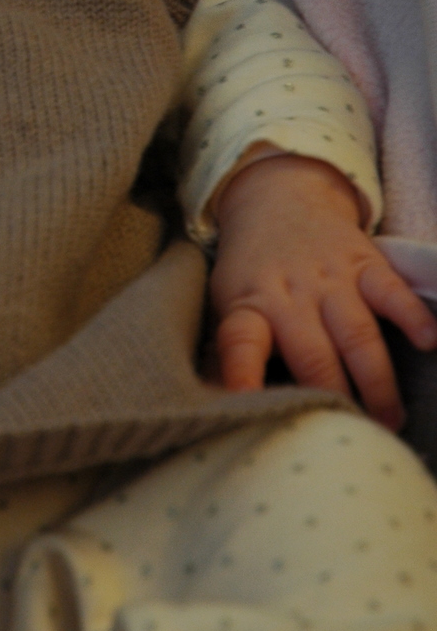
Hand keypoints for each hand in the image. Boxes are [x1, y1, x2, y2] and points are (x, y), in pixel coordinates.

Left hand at [209, 153, 436, 430]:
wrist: (277, 196)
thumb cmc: (251, 267)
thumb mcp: (228, 301)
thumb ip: (228, 351)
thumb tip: (216, 404)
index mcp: (249, 305)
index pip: (240, 342)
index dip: (242, 374)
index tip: (244, 403)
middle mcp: (290, 293)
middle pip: (313, 354)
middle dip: (333, 397)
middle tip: (350, 434)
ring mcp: (330, 277)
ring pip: (356, 333)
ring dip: (375, 379)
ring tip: (390, 419)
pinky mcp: (363, 262)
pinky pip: (391, 290)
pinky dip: (412, 314)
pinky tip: (427, 341)